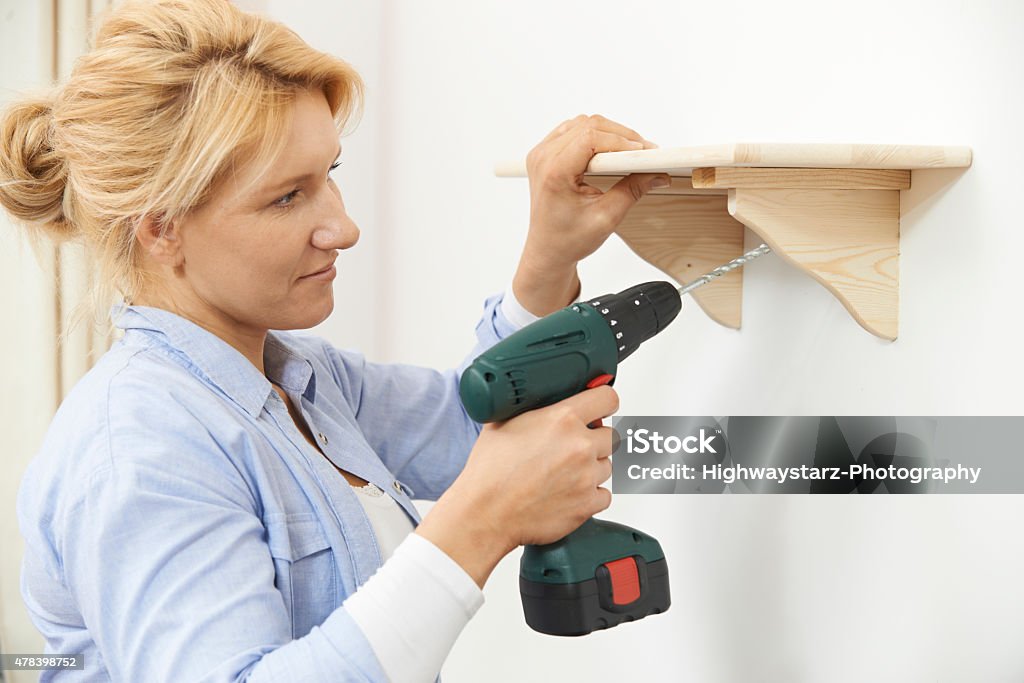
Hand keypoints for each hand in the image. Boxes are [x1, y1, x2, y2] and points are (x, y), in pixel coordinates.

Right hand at [416, 386, 618, 586]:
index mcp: (562, 419)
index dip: (604, 402)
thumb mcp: (503, 421)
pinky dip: (590, 495)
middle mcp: (580, 446)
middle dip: (594, 440)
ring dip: (591, 468)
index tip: (600, 408)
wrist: (485, 513)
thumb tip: (542, 398)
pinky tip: (567, 493)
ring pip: (606, 466)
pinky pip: (603, 495)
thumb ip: (533, 407)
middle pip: (610, 435)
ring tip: (562, 474)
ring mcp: (587, 476)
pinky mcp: (587, 504)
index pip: (607, 398)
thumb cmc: (490, 472)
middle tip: (571, 448)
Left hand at [512, 114, 670, 315]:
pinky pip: (573, 131)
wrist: (548, 251)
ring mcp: (542, 154)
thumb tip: (657, 173)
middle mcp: (543, 158)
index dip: (622, 141)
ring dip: (609, 133)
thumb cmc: (568, 240)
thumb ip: (633, 191)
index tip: (645, 152)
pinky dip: (595, 136)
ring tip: (631, 153)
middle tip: (645, 153)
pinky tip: (611, 152)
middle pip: (588, 125)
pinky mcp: (546, 154)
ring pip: (582, 124)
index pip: (591, 138)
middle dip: (621, 135)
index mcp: (554, 172)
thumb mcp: (606, 217)